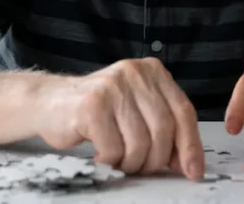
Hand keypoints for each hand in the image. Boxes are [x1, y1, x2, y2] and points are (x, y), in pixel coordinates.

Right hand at [35, 58, 204, 180]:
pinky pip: (113, 148)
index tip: (193, 172)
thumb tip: (189, 163)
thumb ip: (163, 128)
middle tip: (141, 168)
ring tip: (118, 159)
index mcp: (153, 71)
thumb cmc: (99, 112)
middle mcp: (135, 73)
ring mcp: (112, 86)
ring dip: (131, 163)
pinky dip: (108, 160)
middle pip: (163, 129)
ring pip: (140, 142)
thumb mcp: (137, 111)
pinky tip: (100, 153)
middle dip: (155, 159)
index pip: (183, 111)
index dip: (190, 146)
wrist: (50, 102)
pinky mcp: (91, 105)